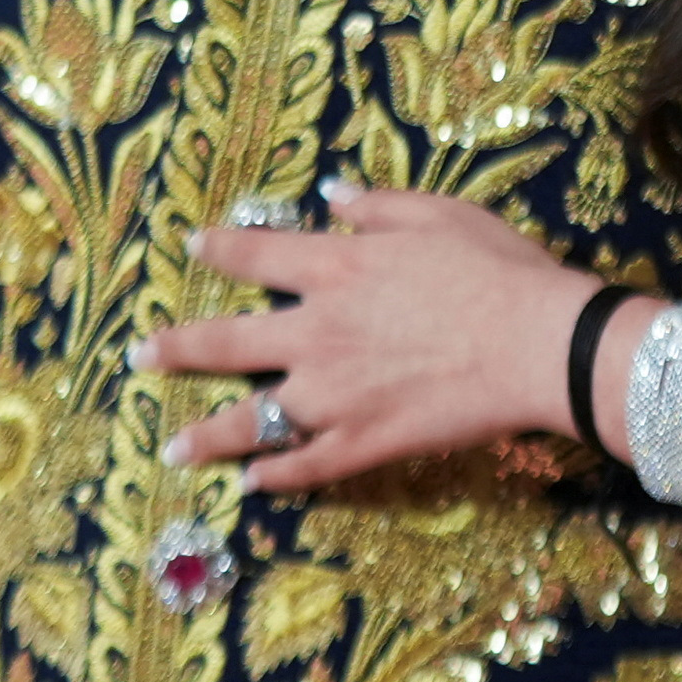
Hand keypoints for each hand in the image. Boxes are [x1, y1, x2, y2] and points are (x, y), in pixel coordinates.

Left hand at [141, 183, 599, 492]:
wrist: (539, 343)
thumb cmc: (497, 269)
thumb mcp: (438, 213)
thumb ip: (378, 206)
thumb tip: (333, 198)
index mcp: (337, 267)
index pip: (259, 253)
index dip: (221, 248)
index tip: (193, 246)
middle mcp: (318, 331)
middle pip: (228, 341)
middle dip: (179, 348)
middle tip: (142, 355)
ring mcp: (335, 394)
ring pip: (254, 418)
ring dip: (209, 434)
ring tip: (174, 446)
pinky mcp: (363, 442)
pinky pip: (307, 465)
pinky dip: (276, 476)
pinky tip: (253, 483)